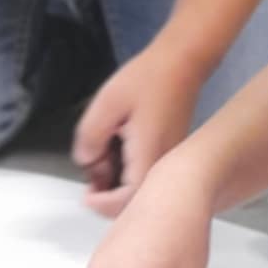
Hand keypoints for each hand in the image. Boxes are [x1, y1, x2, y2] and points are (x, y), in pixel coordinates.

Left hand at [73, 43, 205, 218]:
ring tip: (105, 152)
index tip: (85, 194)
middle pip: (133, 202)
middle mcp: (163, 166)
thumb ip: (90, 137)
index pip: (123, 203)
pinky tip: (121, 146)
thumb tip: (87, 162)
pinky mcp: (170, 153)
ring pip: (140, 189)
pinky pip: (147, 173)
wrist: (182, 63)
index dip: (100, 204)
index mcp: (148, 158)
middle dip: (108, 193)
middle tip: (93, 168)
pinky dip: (130, 169)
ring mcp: (169, 161)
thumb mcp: (107, 104)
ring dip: (118, 180)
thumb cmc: (148, 79)